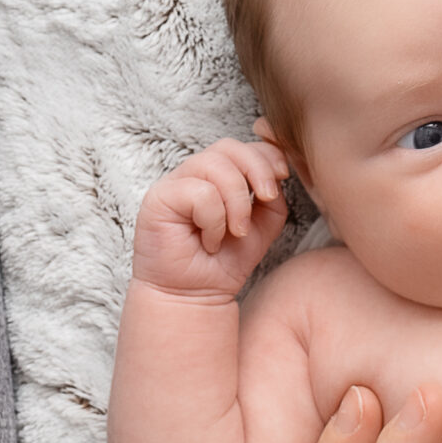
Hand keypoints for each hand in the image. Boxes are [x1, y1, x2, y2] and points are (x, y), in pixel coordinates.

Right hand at [132, 139, 293, 301]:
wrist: (196, 295)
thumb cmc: (225, 261)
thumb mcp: (263, 225)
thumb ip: (272, 197)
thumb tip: (277, 172)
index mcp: (218, 175)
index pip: (243, 147)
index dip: (267, 155)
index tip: (282, 176)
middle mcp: (194, 174)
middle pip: (229, 147)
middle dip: (257, 169)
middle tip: (267, 199)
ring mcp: (174, 183)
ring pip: (215, 166)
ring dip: (237, 202)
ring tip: (235, 232)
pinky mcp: (159, 198)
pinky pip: (199, 192)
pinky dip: (214, 219)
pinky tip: (209, 241)